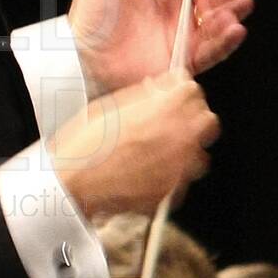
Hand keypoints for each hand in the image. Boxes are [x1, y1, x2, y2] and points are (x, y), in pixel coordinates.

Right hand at [49, 71, 218, 220]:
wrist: (70, 184)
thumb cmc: (81, 147)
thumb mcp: (107, 107)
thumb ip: (142, 96)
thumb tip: (160, 88)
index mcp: (165, 107)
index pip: (193, 91)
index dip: (179, 95)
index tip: (171, 100)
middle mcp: (180, 134)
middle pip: (207, 121)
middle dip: (190, 122)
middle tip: (167, 126)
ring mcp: (179, 165)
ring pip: (198, 154)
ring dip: (182, 152)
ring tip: (154, 154)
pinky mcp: (172, 189)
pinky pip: (180, 180)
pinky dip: (167, 177)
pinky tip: (144, 174)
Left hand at [67, 0, 251, 94]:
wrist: (80, 59)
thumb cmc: (85, 17)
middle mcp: (174, 2)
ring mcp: (181, 29)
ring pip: (221, 13)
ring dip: (233, 8)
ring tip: (230, 9)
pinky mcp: (183, 55)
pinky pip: (214, 48)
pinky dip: (228, 39)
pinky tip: (233, 29)